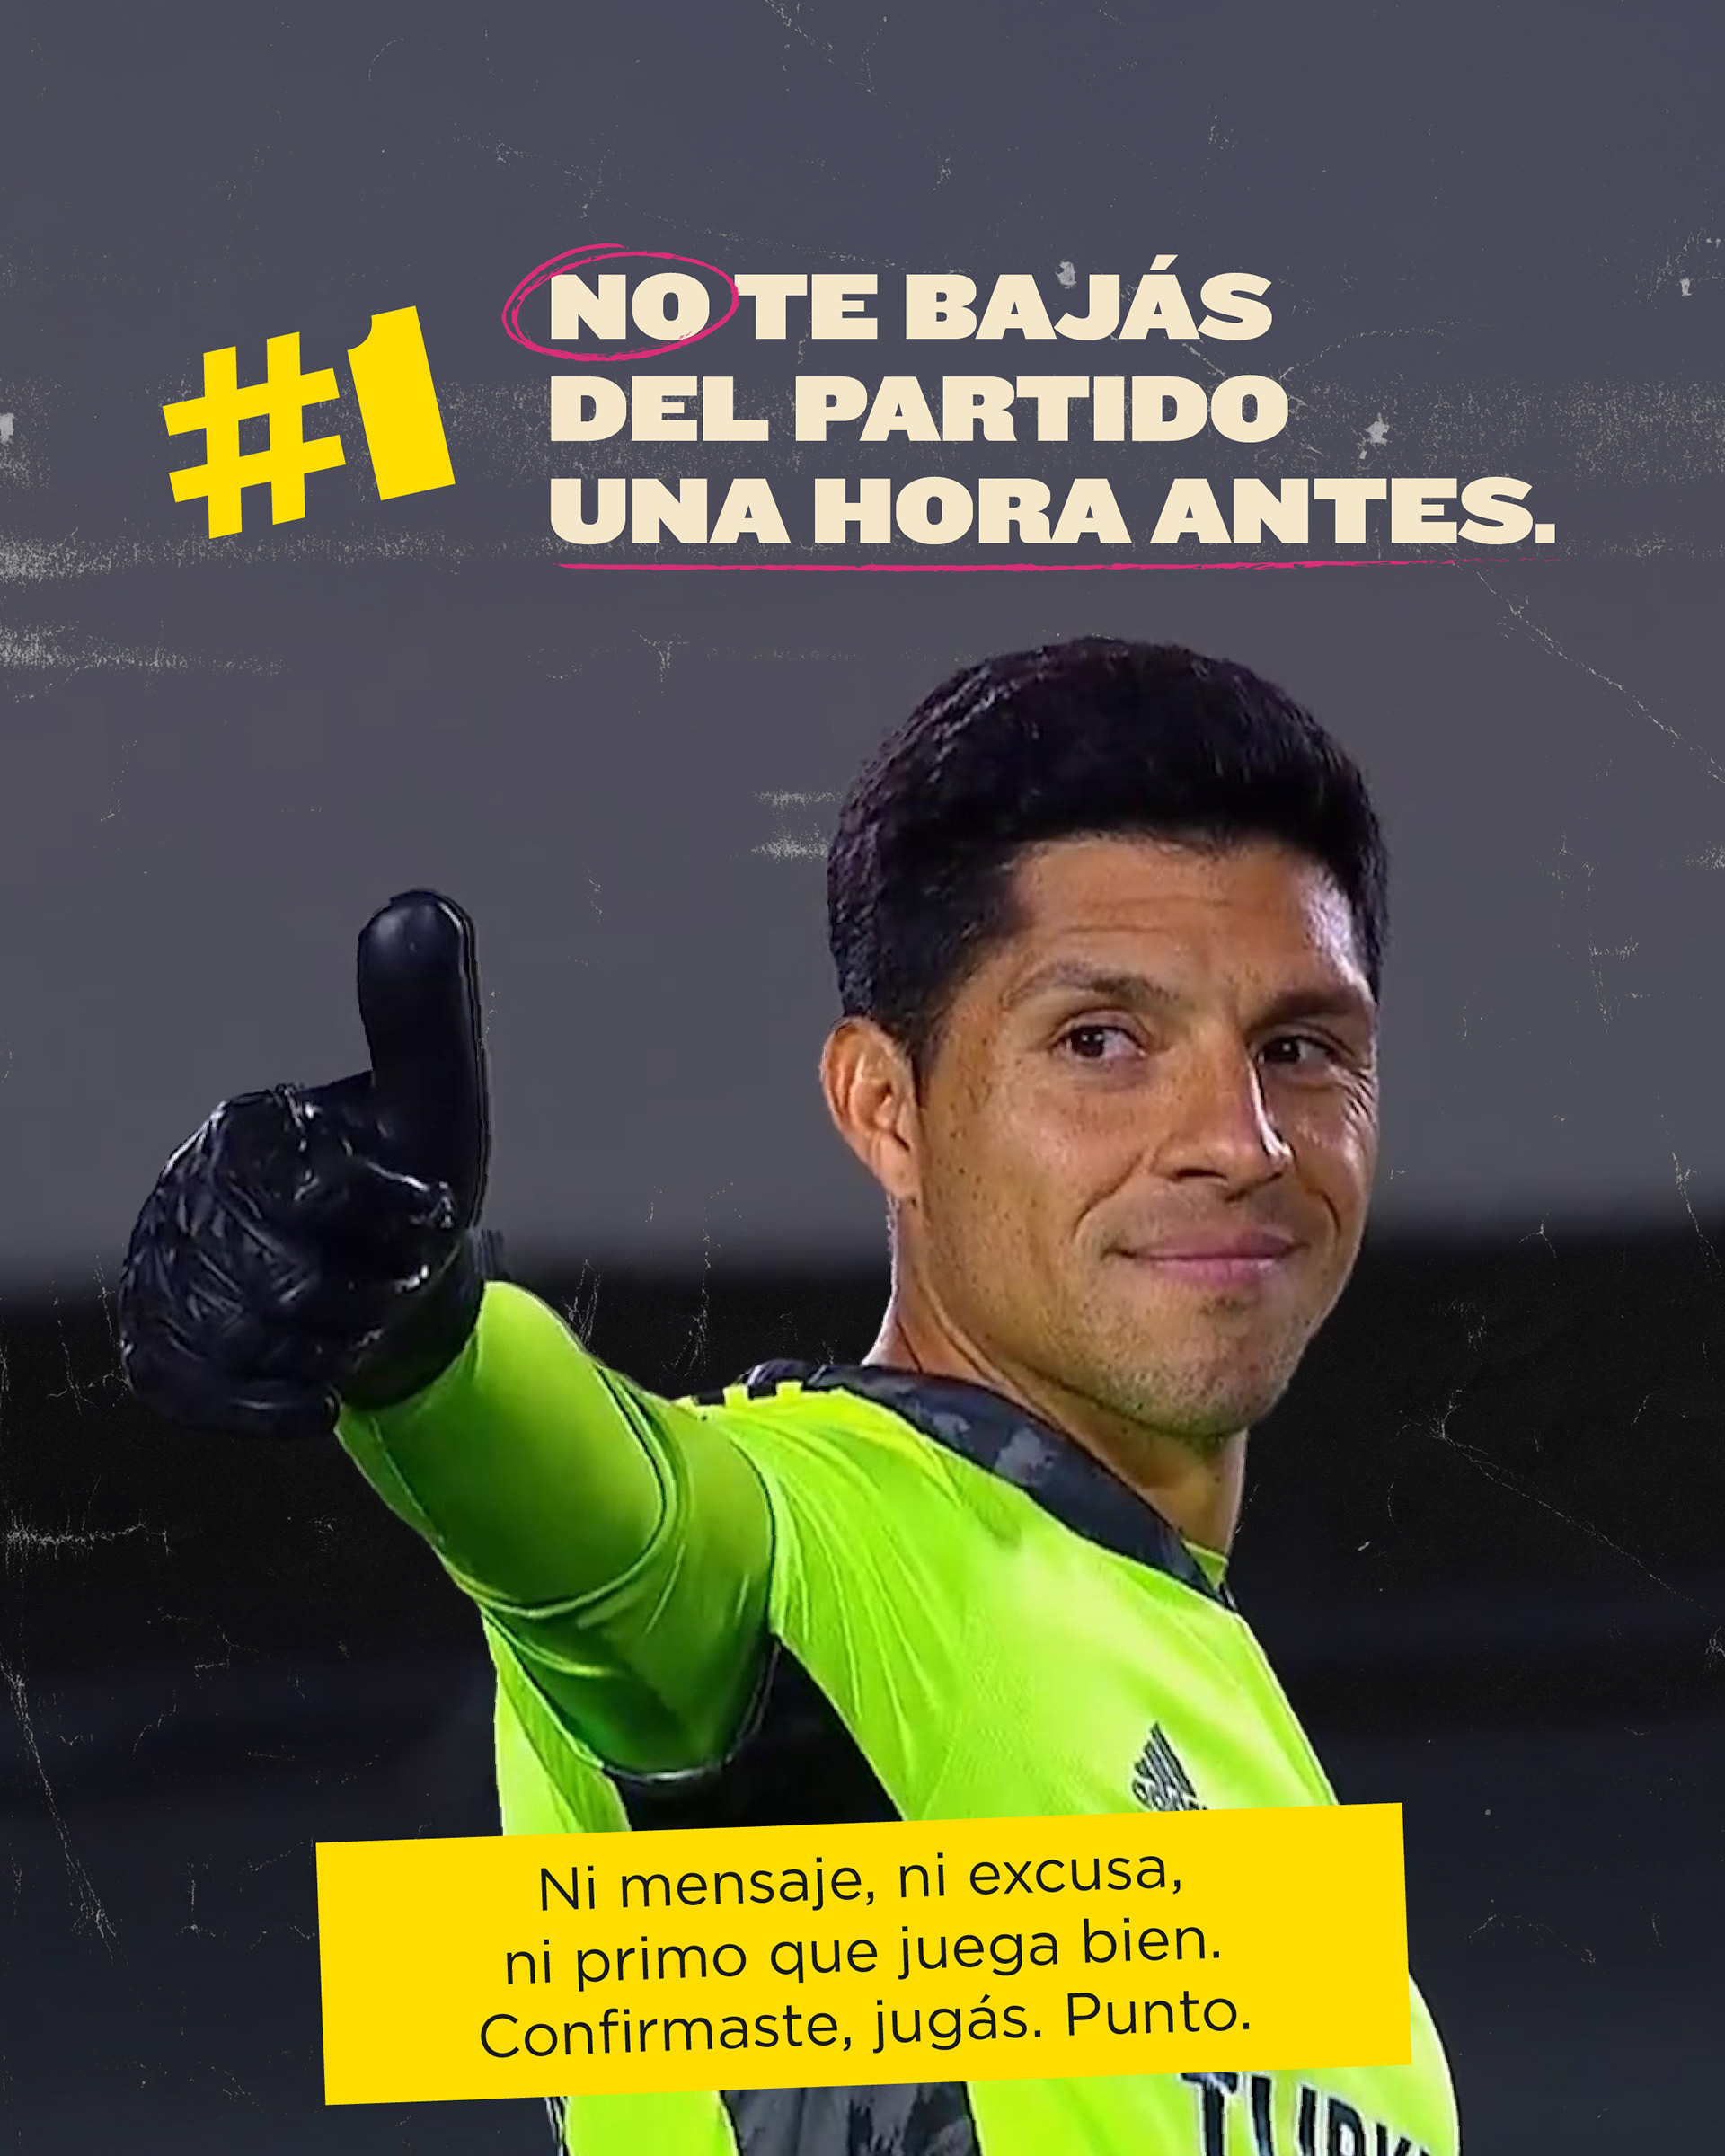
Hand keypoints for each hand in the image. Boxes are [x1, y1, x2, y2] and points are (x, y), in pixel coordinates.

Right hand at [118, 891, 492, 1438]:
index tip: (433, 1211)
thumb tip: (422, 904)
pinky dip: (256, 1404)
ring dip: (330, 1343)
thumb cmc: (412, 1181)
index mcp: (253, 1127)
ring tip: (366, 1320)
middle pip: (279, 1271)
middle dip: (365, 1288)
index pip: (304, 1175)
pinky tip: (315, 1401)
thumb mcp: (435, 1099)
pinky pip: (187, 1387)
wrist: (394, 1289)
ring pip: (244, 1334)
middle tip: (400, 1279)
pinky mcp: (163, 1348)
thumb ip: (424, 1019)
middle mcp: (193, 1193)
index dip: (385, 1208)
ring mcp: (168, 1271)